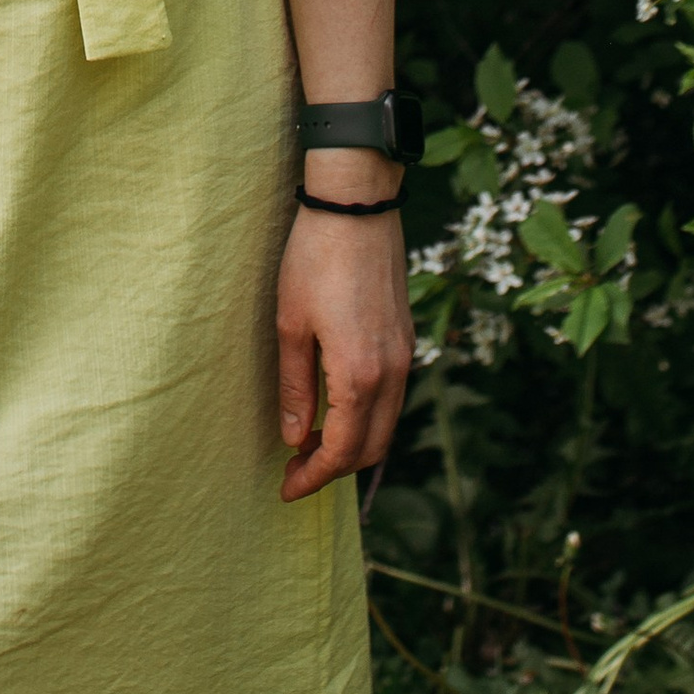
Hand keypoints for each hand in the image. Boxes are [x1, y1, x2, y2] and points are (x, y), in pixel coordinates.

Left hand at [275, 195, 412, 499]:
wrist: (356, 205)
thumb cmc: (314, 259)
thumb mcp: (291, 324)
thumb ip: (295, 388)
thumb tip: (295, 439)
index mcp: (360, 376)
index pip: (342, 451)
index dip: (314, 478)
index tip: (286, 489)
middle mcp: (393, 373)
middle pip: (372, 448)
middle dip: (335, 468)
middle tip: (296, 470)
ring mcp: (405, 355)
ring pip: (387, 424)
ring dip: (354, 443)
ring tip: (312, 442)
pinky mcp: (407, 337)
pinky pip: (393, 397)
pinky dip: (368, 416)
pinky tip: (337, 407)